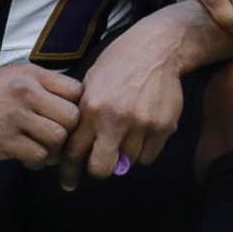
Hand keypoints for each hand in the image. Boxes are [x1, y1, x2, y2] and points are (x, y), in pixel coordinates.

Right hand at [0, 64, 81, 162]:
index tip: (63, 120)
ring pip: (58, 139)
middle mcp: (26, 92)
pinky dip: (37, 162)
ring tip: (41, 150)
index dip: (76, 109)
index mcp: (31, 75)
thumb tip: (75, 105)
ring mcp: (14, 116)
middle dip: (68, 134)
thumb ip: (42, 87)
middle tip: (55, 141)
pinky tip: (26, 158)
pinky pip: (38, 155)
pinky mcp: (2, 140)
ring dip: (53, 151)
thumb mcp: (13, 77)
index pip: (77, 91)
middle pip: (73, 117)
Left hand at [57, 13, 189, 187]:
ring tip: (128, 134)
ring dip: (125, 154)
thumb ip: (84, 116)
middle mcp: (115, 119)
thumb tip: (78, 148)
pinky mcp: (163, 126)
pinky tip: (144, 132)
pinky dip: (145, 150)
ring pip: (128, 162)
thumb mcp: (91, 84)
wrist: (157, 48)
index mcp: (91, 109)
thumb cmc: (119, 64)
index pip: (74, 153)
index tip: (69, 182)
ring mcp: (141, 124)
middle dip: (99, 169)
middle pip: (101, 169)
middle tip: (102, 162)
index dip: (69, 172)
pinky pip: (149, 156)